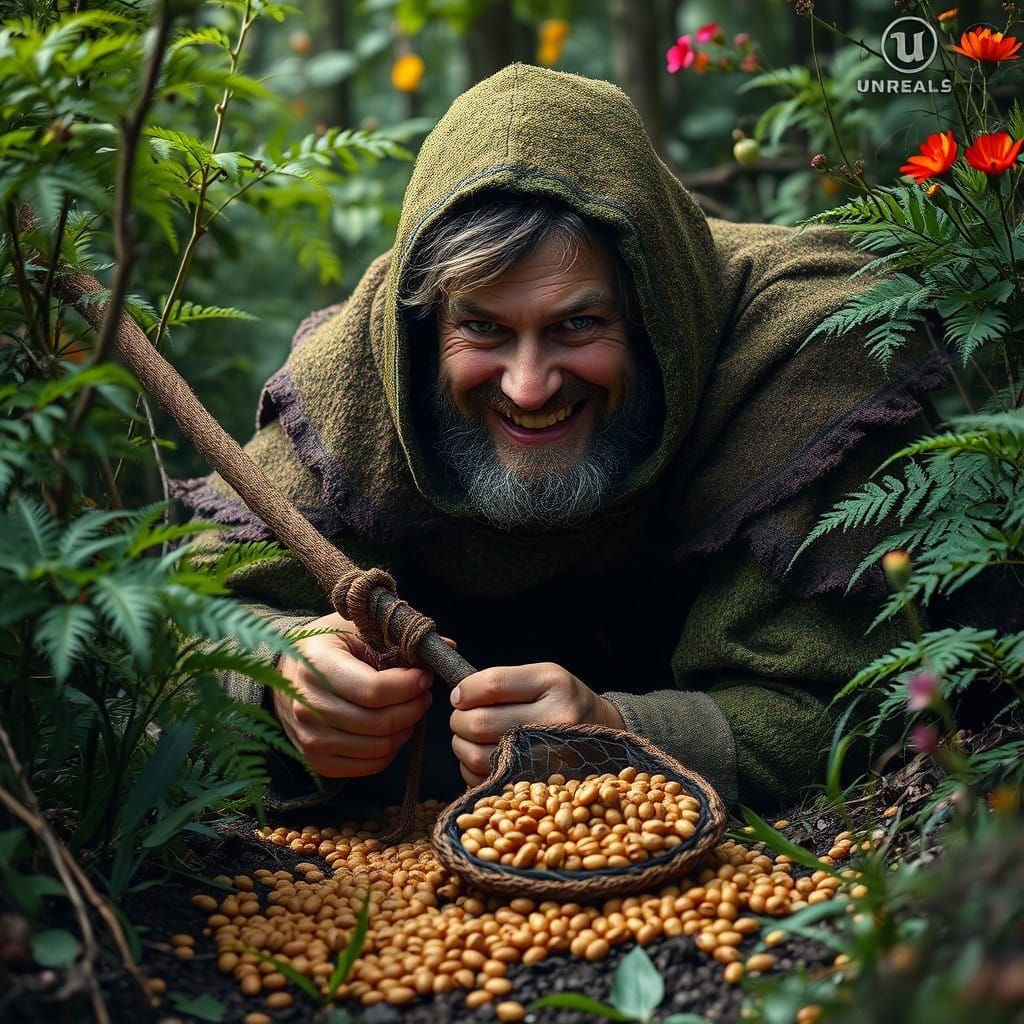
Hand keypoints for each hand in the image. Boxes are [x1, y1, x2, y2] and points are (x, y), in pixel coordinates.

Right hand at [274, 612, 433, 777]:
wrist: (285, 671)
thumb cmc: (328, 645)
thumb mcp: (358, 629)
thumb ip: (400, 637)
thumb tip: (447, 647)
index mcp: (317, 666)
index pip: (374, 690)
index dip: (408, 686)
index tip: (424, 676)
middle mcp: (308, 705)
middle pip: (378, 723)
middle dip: (412, 709)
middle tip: (423, 695)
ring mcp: (309, 737)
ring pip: (376, 749)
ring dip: (404, 730)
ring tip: (410, 710)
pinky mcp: (316, 759)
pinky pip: (366, 766)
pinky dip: (389, 751)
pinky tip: (393, 729)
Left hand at [449, 662, 625, 787]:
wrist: (606, 737)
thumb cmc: (565, 703)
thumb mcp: (545, 677)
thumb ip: (503, 680)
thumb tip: (459, 695)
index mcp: (554, 684)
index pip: (492, 684)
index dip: (465, 691)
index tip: (459, 696)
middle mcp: (554, 720)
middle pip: (480, 722)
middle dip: (459, 721)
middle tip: (462, 719)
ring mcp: (548, 757)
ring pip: (478, 755)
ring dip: (462, 747)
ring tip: (471, 739)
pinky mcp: (538, 785)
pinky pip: (486, 780)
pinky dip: (473, 770)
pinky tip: (485, 759)